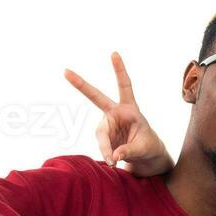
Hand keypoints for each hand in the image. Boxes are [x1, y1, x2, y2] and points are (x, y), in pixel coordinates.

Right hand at [64, 53, 173, 176]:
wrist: (146, 158)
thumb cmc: (149, 147)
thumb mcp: (145, 148)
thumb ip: (130, 150)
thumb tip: (114, 156)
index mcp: (130, 109)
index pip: (124, 86)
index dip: (119, 70)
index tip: (114, 54)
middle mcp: (115, 114)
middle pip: (96, 97)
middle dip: (80, 84)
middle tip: (65, 71)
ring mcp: (107, 125)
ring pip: (101, 136)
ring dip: (106, 149)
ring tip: (114, 161)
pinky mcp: (103, 137)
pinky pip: (102, 147)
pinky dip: (107, 155)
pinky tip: (114, 162)